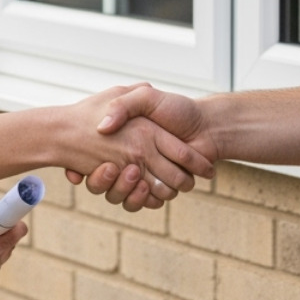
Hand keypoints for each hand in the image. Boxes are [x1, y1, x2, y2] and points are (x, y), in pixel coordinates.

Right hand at [67, 85, 215, 209]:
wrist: (208, 126)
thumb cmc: (179, 109)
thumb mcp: (146, 97)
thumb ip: (124, 104)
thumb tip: (104, 126)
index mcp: (121, 139)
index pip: (94, 158)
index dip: (90, 162)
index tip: (93, 158)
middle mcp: (130, 158)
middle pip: (105, 179)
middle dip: (104, 178)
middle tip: (112, 167)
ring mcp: (142, 174)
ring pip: (119, 193)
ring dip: (123, 188)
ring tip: (132, 173)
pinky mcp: (154, 188)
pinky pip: (139, 202)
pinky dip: (140, 199)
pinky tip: (145, 186)